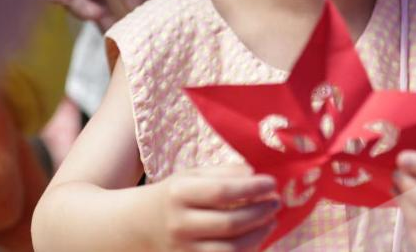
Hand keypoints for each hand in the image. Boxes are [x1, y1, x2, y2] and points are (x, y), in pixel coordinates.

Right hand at [153, 165, 279, 251]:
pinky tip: (257, 238)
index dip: (252, 188)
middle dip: (260, 213)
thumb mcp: (191, 175)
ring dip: (258, 235)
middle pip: (230, 223)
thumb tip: (254, 174)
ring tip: (271, 221)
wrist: (139, 224)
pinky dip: (246, 251)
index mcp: (180, 193)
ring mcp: (184, 249)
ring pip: (231, 250)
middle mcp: (180, 224)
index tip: (272, 183)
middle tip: (276, 202)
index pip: (222, 192)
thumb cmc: (173, 195)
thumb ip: (223, 172)